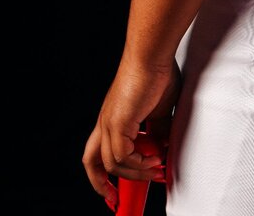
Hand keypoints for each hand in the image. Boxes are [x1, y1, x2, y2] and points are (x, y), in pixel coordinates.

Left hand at [82, 55, 181, 206]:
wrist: (151, 55)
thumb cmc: (156, 73)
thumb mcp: (158, 110)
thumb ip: (157, 132)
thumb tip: (161, 150)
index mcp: (113, 118)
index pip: (98, 150)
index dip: (102, 172)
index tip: (112, 188)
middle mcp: (106, 122)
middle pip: (91, 161)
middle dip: (100, 184)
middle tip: (114, 198)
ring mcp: (109, 123)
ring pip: (112, 163)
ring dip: (136, 172)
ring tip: (156, 168)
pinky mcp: (117, 123)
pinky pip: (122, 156)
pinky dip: (139, 163)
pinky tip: (155, 158)